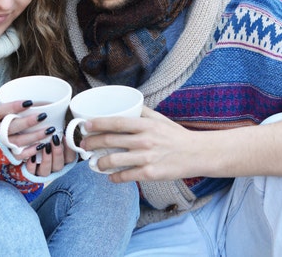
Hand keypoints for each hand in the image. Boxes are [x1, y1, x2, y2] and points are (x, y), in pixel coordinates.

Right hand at [0, 100, 56, 159]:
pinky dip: (30, 151)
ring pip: (18, 141)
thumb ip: (3, 108)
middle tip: (43, 116)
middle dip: (28, 122)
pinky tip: (42, 145)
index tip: (30, 102)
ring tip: (50, 130)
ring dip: (35, 136)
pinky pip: (18, 154)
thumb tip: (28, 101)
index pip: (1, 110)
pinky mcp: (3, 155)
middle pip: (11, 127)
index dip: (15, 106)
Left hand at [0, 133, 76, 201]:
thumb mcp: (50, 135)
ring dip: (46, 159)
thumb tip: (64, 117)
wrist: (22, 151)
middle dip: (58, 153)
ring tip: (43, 146)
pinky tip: (31, 156)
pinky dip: (32, 165)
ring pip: (46, 171)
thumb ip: (58, 131)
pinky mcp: (29, 173)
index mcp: (61, 159)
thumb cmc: (40, 139)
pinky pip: (31, 172)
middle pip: (59, 165)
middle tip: (54, 140)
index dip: (70, 149)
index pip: (70, 158)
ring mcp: (41, 171)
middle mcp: (52, 167)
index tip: (65, 136)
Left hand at [80, 107, 200, 182]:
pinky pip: (126, 176)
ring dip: (99, 163)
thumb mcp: (160, 118)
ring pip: (114, 160)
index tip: (85, 125)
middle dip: (91, 143)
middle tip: (84, 145)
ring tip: (94, 164)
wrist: (197, 154)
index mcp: (145, 125)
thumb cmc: (176, 136)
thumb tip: (126, 105)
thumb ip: (142, 112)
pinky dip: (114, 177)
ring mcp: (146, 158)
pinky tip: (110, 177)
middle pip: (109, 140)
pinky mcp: (150, 173)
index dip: (97, 123)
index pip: (116, 122)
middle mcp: (144, 140)